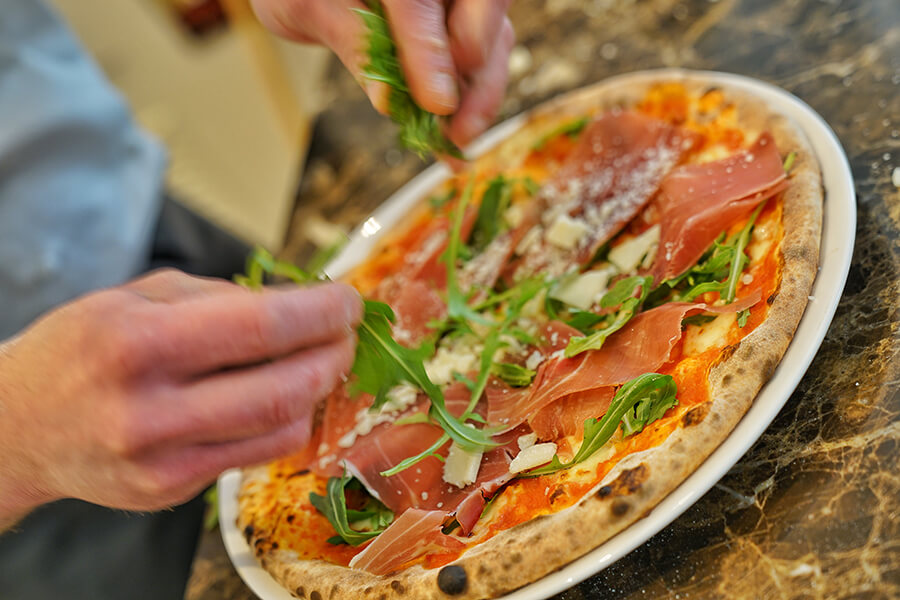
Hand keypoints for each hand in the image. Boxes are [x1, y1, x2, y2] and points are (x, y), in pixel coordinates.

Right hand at [0, 270, 360, 526]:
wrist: (17, 428)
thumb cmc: (80, 350)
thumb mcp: (138, 298)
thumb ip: (221, 298)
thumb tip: (300, 304)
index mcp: (138, 343)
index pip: (259, 326)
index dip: (320, 313)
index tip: (347, 301)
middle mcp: (150, 410)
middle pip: (283, 387)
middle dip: (334, 354)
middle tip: (346, 332)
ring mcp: (162, 461)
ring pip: (282, 427)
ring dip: (318, 389)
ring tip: (318, 360)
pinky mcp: (172, 491)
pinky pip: (259, 453)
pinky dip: (286, 419)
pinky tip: (283, 394)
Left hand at [251, 0, 514, 147]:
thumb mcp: (302, 7)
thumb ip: (350, 42)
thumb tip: (389, 102)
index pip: (417, 3)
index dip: (429, 54)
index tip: (437, 105)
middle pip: (484, 8)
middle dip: (475, 73)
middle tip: (455, 128)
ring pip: (494, 34)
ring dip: (482, 91)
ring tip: (456, 140)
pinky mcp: (463, 17)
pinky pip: (485, 50)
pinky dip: (475, 94)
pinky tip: (456, 134)